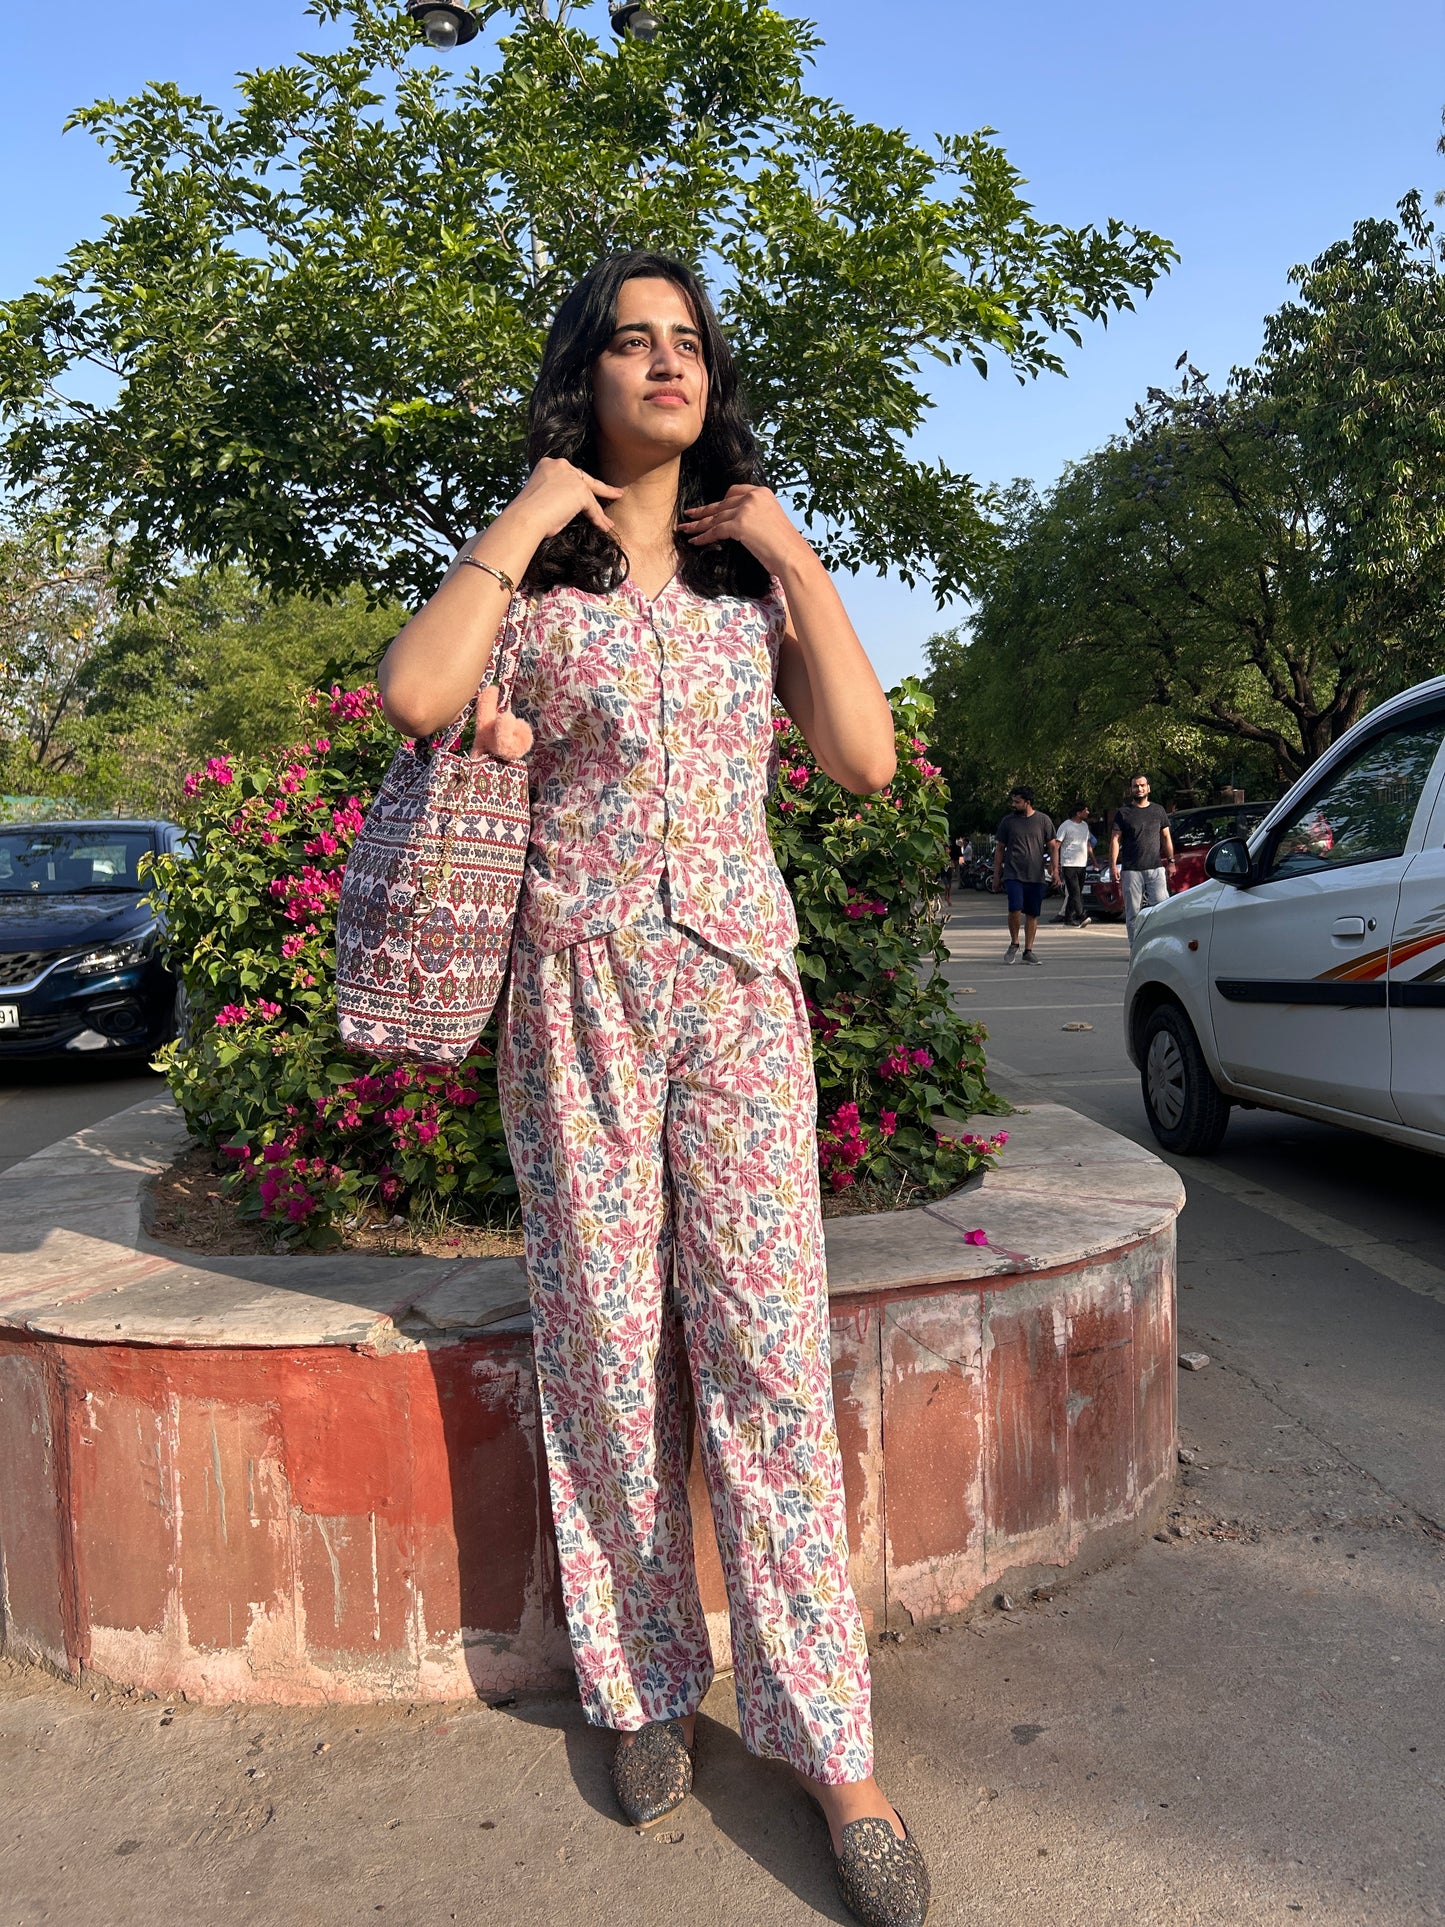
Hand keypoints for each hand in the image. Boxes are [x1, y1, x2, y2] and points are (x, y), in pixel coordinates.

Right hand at [509, 456, 621, 539]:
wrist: (525, 518)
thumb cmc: (527, 514)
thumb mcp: (541, 497)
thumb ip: (555, 495)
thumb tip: (566, 508)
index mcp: (548, 465)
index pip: (571, 475)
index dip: (580, 485)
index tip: (589, 491)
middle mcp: (561, 466)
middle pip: (586, 480)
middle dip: (603, 489)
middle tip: (616, 493)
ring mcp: (572, 477)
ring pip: (590, 496)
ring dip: (599, 512)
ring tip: (609, 522)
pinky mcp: (580, 491)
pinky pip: (593, 508)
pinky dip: (598, 519)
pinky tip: (604, 526)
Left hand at [679, 485, 811, 573]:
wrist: (792, 556)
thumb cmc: (786, 546)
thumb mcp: (772, 521)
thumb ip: (757, 516)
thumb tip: (742, 524)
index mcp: (762, 493)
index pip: (734, 492)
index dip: (720, 501)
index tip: (710, 507)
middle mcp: (753, 496)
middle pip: (721, 504)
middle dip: (704, 512)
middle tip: (690, 515)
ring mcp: (745, 509)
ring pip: (715, 517)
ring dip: (698, 525)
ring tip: (685, 529)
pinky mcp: (739, 524)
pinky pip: (715, 530)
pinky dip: (704, 537)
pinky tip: (695, 541)